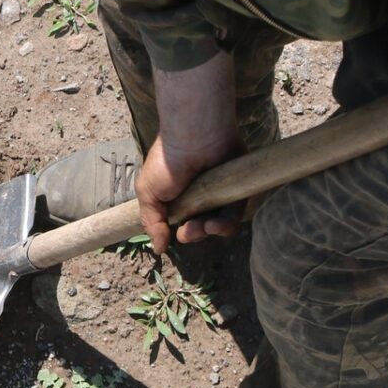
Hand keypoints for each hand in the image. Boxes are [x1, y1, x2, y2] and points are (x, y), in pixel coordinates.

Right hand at [137, 52, 239, 252]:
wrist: (194, 138)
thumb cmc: (167, 163)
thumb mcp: (148, 193)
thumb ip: (152, 223)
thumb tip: (158, 249)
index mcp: (180, 196)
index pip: (185, 223)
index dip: (184, 233)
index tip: (179, 235)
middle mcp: (202, 195)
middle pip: (204, 226)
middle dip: (196, 234)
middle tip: (192, 231)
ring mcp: (221, 191)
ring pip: (222, 222)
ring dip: (213, 231)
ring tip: (208, 227)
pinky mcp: (239, 187)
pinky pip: (238, 211)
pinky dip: (229, 222)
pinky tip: (218, 223)